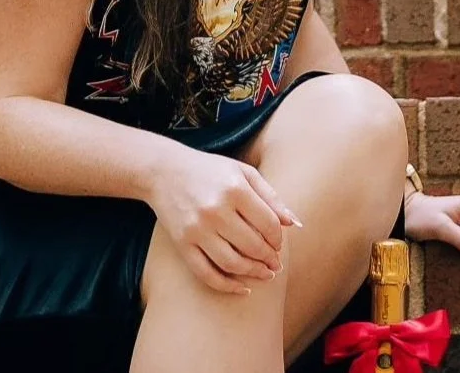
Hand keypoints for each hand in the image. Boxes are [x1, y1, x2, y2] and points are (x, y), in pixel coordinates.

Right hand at [146, 147, 300, 294]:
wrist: (164, 171)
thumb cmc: (210, 170)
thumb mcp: (242, 173)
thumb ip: (271, 196)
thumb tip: (295, 224)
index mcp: (234, 188)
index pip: (268, 224)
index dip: (278, 238)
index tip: (278, 242)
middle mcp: (215, 209)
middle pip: (253, 246)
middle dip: (270, 258)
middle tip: (275, 262)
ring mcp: (197, 229)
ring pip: (233, 263)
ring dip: (254, 273)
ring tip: (264, 273)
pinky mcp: (182, 244)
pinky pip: (207, 273)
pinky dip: (227, 286)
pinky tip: (242, 288)